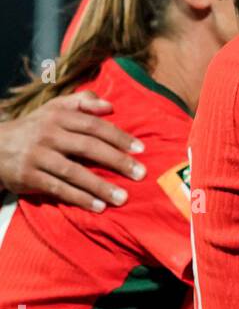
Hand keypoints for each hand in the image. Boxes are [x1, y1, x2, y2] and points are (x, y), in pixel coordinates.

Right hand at [0, 92, 143, 211]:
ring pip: (74, 172)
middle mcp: (48, 135)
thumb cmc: (35, 127)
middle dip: (117, 161)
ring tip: (123, 197)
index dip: (119, 137)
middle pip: (88, 147)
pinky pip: (57, 189)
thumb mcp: (54, 108)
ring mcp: (37, 156)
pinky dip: (79, 198)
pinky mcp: (28, 177)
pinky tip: (98, 206)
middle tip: (141, 174)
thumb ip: (83, 102)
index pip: (94, 126)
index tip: (141, 149)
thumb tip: (110, 106)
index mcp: (59, 117)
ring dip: (100, 186)